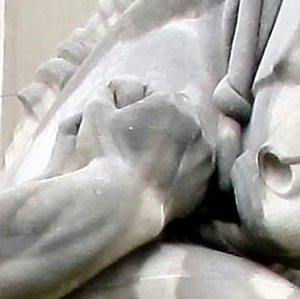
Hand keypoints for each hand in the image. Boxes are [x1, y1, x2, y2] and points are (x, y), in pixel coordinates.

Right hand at [70, 78, 215, 219]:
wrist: (119, 207)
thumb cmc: (104, 156)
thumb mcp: (95, 112)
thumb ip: (107, 94)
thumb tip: (114, 92)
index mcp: (171, 103)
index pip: (152, 93)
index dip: (133, 105)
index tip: (121, 121)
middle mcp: (195, 126)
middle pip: (174, 117)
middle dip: (158, 124)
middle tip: (135, 142)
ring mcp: (203, 158)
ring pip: (187, 144)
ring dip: (172, 147)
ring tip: (147, 164)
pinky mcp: (204, 186)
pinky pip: (191, 172)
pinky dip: (179, 173)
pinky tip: (157, 181)